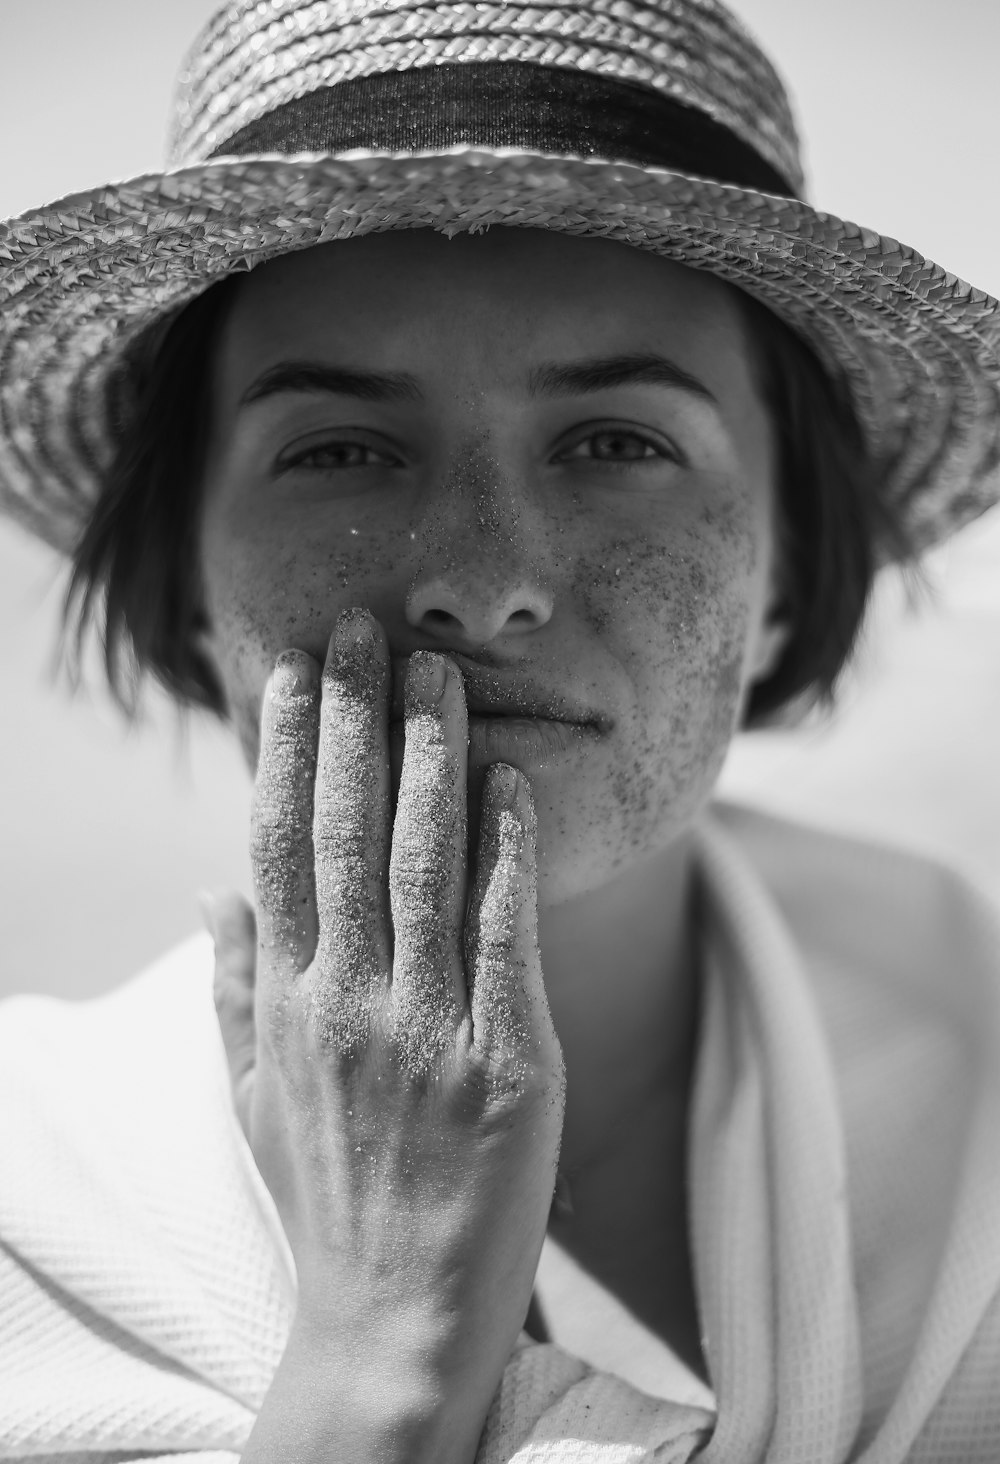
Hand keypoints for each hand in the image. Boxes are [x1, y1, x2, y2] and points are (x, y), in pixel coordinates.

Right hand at [206, 607, 564, 1457]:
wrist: (396, 1313)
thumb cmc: (327, 1192)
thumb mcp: (252, 1090)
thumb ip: (230, 983)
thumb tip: (208, 885)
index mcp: (286, 998)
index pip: (275, 845)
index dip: (282, 750)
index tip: (290, 674)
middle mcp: (347, 997)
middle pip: (342, 829)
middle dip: (354, 720)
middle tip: (363, 629)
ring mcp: (427, 1025)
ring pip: (421, 861)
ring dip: (429, 756)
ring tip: (437, 672)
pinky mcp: (508, 1058)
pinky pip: (506, 933)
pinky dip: (507, 849)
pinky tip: (509, 778)